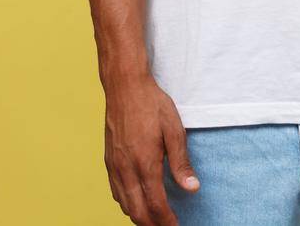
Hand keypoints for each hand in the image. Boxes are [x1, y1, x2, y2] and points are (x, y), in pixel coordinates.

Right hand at [103, 72, 198, 225]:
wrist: (125, 87)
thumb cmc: (152, 105)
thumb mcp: (174, 130)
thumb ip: (181, 162)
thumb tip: (191, 188)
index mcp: (145, 163)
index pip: (156, 204)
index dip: (167, 221)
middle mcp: (126, 169)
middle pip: (138, 212)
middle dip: (153, 224)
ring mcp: (114, 166)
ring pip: (124, 205)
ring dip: (139, 217)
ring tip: (155, 219)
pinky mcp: (108, 161)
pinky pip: (115, 192)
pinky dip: (126, 204)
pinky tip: (136, 202)